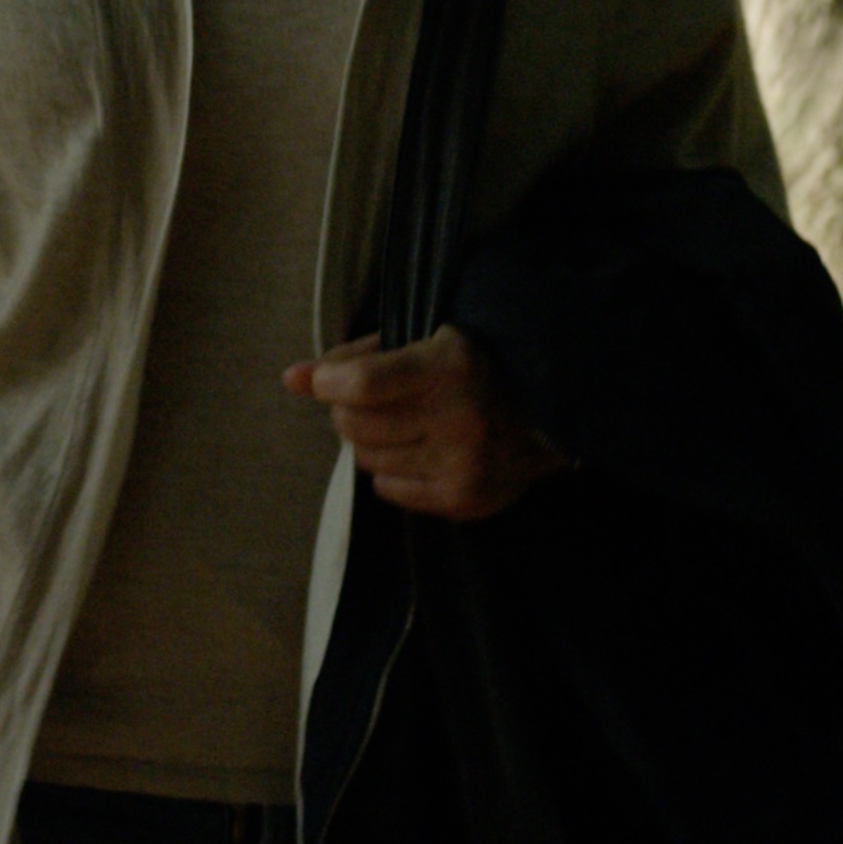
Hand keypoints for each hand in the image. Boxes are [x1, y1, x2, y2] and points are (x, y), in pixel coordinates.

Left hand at [284, 327, 562, 521]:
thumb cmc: (473, 366)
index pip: (362, 385)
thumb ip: (354, 359)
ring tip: (404, 422)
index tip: (322, 380)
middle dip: (348, 409)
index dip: (328, 382)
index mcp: (449, 369)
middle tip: (375, 399)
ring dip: (371, 439)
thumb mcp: (419, 342)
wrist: (551, 410)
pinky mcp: (465, 500)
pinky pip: (388, 488)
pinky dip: (391, 468)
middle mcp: (459, 422)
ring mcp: (463, 467)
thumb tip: (291, 378)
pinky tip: (421, 448)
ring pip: (366, 459)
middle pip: (355, 425)